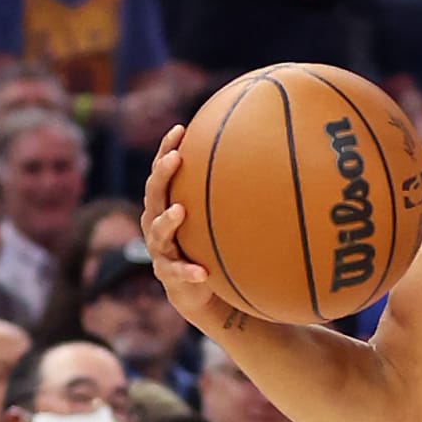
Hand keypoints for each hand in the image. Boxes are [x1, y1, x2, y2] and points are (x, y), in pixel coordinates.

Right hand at [143, 127, 239, 334]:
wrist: (201, 292)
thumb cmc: (209, 245)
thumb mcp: (217, 218)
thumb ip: (230, 193)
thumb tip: (267, 157)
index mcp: (166, 205)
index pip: (161, 173)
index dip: (166, 150)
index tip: (179, 129)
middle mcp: (157, 223)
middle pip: (153, 195)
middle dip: (162, 175)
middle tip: (176, 159)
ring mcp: (161, 250)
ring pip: (158, 232)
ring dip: (167, 221)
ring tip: (180, 211)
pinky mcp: (169, 276)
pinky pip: (177, 273)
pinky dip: (188, 271)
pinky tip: (202, 272)